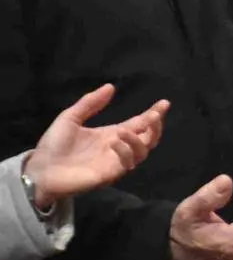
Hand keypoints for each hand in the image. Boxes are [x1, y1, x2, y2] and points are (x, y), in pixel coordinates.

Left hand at [24, 86, 167, 206]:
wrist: (40, 170)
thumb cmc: (53, 145)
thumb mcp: (70, 118)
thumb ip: (90, 103)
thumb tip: (111, 87)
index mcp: (111, 134)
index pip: (139, 123)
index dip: (153, 114)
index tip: (164, 103)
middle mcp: (118, 147)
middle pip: (148, 138)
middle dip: (155, 126)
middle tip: (154, 115)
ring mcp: (116, 161)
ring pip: (144, 151)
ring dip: (140, 139)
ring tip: (125, 131)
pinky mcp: (111, 173)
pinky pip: (128, 162)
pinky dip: (126, 151)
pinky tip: (115, 142)